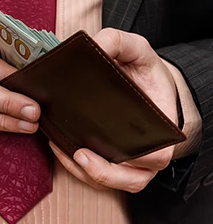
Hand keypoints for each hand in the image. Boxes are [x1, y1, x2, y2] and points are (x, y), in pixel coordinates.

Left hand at [50, 28, 177, 192]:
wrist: (143, 81)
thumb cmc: (143, 70)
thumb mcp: (136, 49)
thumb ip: (118, 43)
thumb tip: (95, 46)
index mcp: (161, 127)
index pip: (156, 154)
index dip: (137, 160)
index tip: (111, 147)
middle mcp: (149, 149)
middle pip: (131, 177)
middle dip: (103, 172)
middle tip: (78, 154)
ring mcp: (132, 158)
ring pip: (113, 181)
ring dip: (87, 173)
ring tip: (63, 150)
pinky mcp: (115, 159)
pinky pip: (100, 175)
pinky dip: (80, 169)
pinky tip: (62, 148)